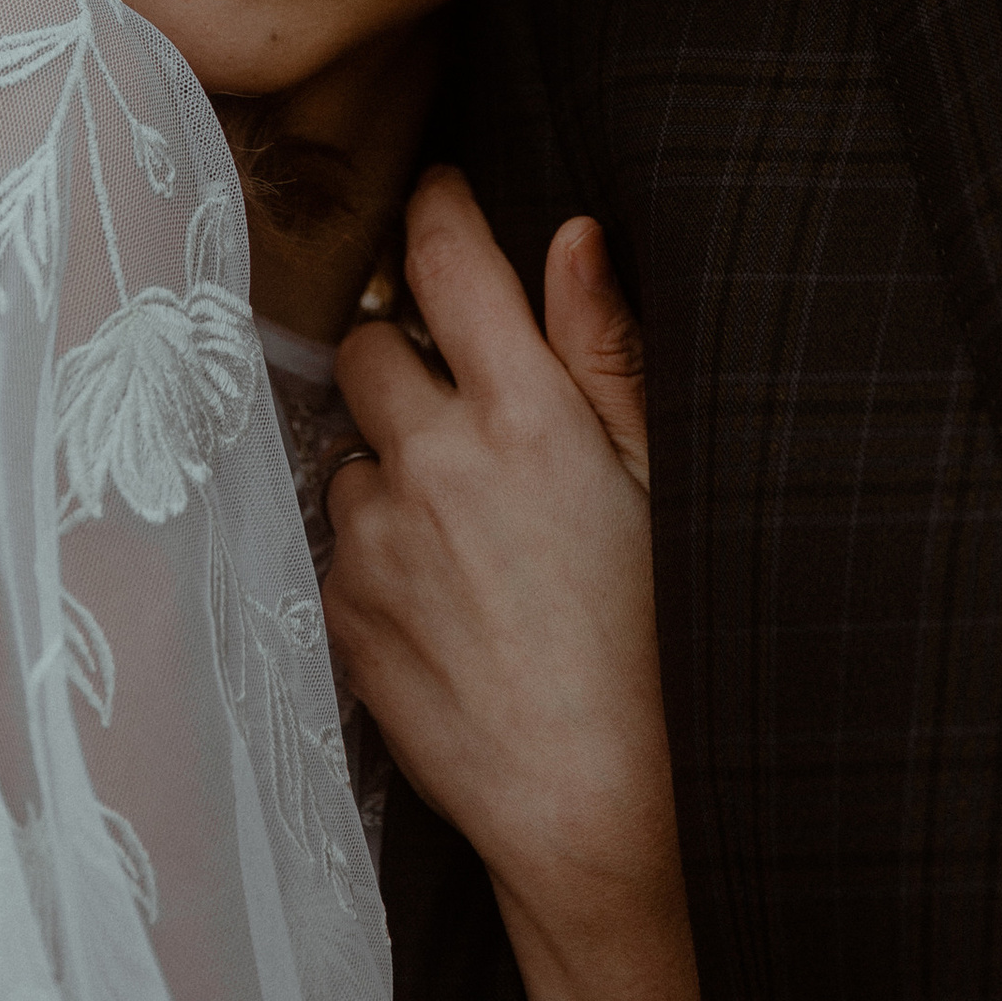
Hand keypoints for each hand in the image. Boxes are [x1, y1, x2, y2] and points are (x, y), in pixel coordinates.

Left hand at [325, 166, 669, 935]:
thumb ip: (605, 352)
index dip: (438, 209)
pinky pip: (337, 539)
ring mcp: (376, 538)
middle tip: (465, 404)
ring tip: (469, 532)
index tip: (440, 195)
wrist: (600, 805)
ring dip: (392, 463)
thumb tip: (571, 235)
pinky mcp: (341, 611)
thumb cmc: (659, 640)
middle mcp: (436, 461)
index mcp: (528, 414)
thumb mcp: (664, 482)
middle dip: (403, 354)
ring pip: (350, 449)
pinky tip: (446, 595)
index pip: (449, 260)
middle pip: (368, 345)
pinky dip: (377, 546)